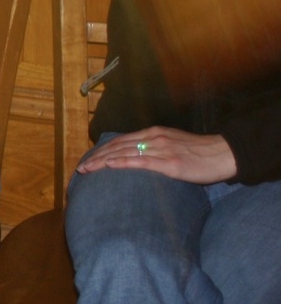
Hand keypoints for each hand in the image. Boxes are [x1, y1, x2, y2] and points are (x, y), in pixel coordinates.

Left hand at [75, 126, 237, 183]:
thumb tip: (138, 159)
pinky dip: (122, 162)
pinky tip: (108, 166)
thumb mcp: (172, 145)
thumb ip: (154, 149)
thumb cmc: (199, 153)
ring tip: (86, 170)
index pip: (120, 141)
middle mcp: (153, 138)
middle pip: (117, 146)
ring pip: (124, 152)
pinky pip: (140, 161)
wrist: (223, 154)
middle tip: (81, 168)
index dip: (102, 150)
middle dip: (96, 157)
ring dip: (102, 161)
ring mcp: (160, 149)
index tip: (88, 159)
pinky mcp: (169, 162)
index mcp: (153, 133)